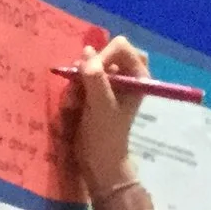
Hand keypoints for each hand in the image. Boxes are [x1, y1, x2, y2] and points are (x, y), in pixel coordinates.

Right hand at [69, 34, 143, 194]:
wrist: (98, 161)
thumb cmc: (105, 135)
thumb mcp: (100, 106)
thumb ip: (95, 78)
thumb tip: (86, 51)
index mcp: (138, 76)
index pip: (120, 47)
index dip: (102, 56)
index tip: (87, 74)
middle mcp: (127, 76)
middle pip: (107, 54)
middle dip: (89, 69)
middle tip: (78, 84)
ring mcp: (112, 84)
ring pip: (91, 67)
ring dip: (78, 82)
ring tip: (73, 101)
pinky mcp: (98, 93)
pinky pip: (83, 80)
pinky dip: (75, 89)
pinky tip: (72, 105)